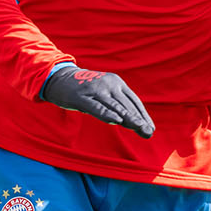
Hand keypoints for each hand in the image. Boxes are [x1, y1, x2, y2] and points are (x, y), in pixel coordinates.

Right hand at [40, 67, 154, 138]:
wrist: (59, 78)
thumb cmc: (85, 90)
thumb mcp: (103, 95)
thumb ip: (116, 106)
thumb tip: (131, 122)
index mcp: (117, 83)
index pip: (134, 101)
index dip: (143, 115)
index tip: (150, 128)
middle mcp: (109, 84)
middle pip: (127, 105)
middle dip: (139, 120)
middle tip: (148, 132)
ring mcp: (95, 90)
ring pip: (115, 106)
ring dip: (129, 118)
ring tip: (140, 128)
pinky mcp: (82, 97)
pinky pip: (96, 107)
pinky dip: (107, 114)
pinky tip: (117, 121)